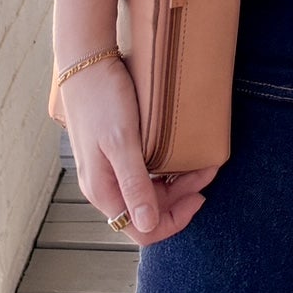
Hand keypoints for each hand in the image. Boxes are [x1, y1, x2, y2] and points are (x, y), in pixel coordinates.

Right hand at [59, 58, 217, 244]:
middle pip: (148, 211)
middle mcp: (103, 186)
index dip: (175, 220)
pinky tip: (177, 154)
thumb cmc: (103, 98)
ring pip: (146, 192)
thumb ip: (134, 184)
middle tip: (207, 170)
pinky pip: (141, 174)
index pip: (143, 230)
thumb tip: (147, 226)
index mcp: (103, 191)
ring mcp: (106, 170)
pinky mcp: (111, 153)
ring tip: (199, 161)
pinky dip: (163, 170)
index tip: (201, 197)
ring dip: (175, 183)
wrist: (85, 62)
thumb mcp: (122, 142)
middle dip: (182, 197)